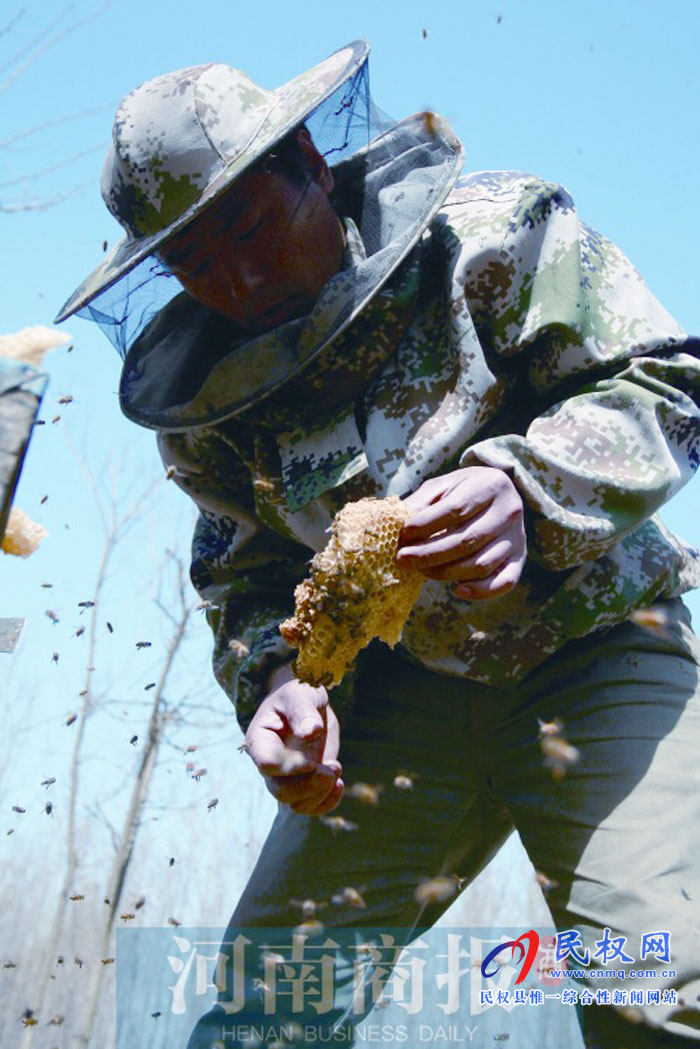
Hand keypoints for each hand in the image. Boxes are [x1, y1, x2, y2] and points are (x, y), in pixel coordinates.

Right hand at [244, 671, 343, 815]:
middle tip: (333, 768)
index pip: (268, 764)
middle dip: (309, 784)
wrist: (308, 704)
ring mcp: (287, 777)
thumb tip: (310, 731)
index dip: (290, 767)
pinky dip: (327, 802)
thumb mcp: (299, 694)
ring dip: (320, 793)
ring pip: (296, 803)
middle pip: (281, 791)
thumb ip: (302, 711)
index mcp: (261, 740)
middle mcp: (271, 764)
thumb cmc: (299, 694)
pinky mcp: (306, 783)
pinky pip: (311, 806)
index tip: (312, 760)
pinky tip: (339, 784)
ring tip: (336, 769)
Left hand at [396, 466, 525, 599]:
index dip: (425, 525)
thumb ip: (422, 502)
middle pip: (466, 540)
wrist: (499, 494)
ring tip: (420, 570)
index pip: (455, 509)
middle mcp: (509, 511)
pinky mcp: (520, 559)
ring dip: (445, 572)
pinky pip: (505, 582)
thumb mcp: (443, 486)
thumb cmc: (464, 490)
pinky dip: (481, 591)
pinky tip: (457, 590)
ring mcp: (517, 537)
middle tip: (401, 560)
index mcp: (490, 485)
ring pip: (480, 564)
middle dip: (429, 554)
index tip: (402, 534)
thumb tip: (396, 523)